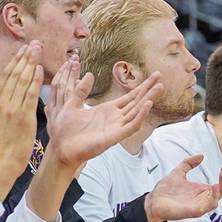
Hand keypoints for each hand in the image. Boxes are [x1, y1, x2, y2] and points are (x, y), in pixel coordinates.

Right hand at [0, 41, 42, 191]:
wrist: (1, 162)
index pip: (5, 76)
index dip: (14, 61)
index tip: (23, 50)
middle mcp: (2, 102)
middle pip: (14, 74)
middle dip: (25, 56)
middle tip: (34, 43)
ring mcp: (13, 109)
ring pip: (22, 81)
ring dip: (31, 63)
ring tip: (38, 50)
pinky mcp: (24, 117)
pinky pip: (30, 95)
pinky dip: (34, 81)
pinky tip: (39, 69)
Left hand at [45, 54, 160, 167]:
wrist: (61, 147)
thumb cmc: (66, 130)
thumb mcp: (72, 104)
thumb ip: (81, 90)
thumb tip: (89, 74)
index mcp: (107, 110)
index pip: (129, 97)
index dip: (140, 87)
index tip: (151, 77)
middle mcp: (115, 118)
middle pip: (137, 102)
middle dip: (149, 89)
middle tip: (160, 76)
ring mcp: (116, 128)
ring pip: (137, 111)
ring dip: (148, 99)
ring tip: (159, 87)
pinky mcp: (114, 137)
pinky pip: (131, 126)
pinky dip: (140, 116)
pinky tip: (147, 104)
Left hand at [146, 153, 221, 221]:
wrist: (153, 201)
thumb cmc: (165, 191)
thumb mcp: (178, 172)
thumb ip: (189, 164)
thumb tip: (200, 156)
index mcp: (201, 191)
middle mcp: (202, 199)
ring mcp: (199, 206)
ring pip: (218, 199)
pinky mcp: (194, 211)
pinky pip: (208, 206)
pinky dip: (213, 197)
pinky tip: (214, 187)